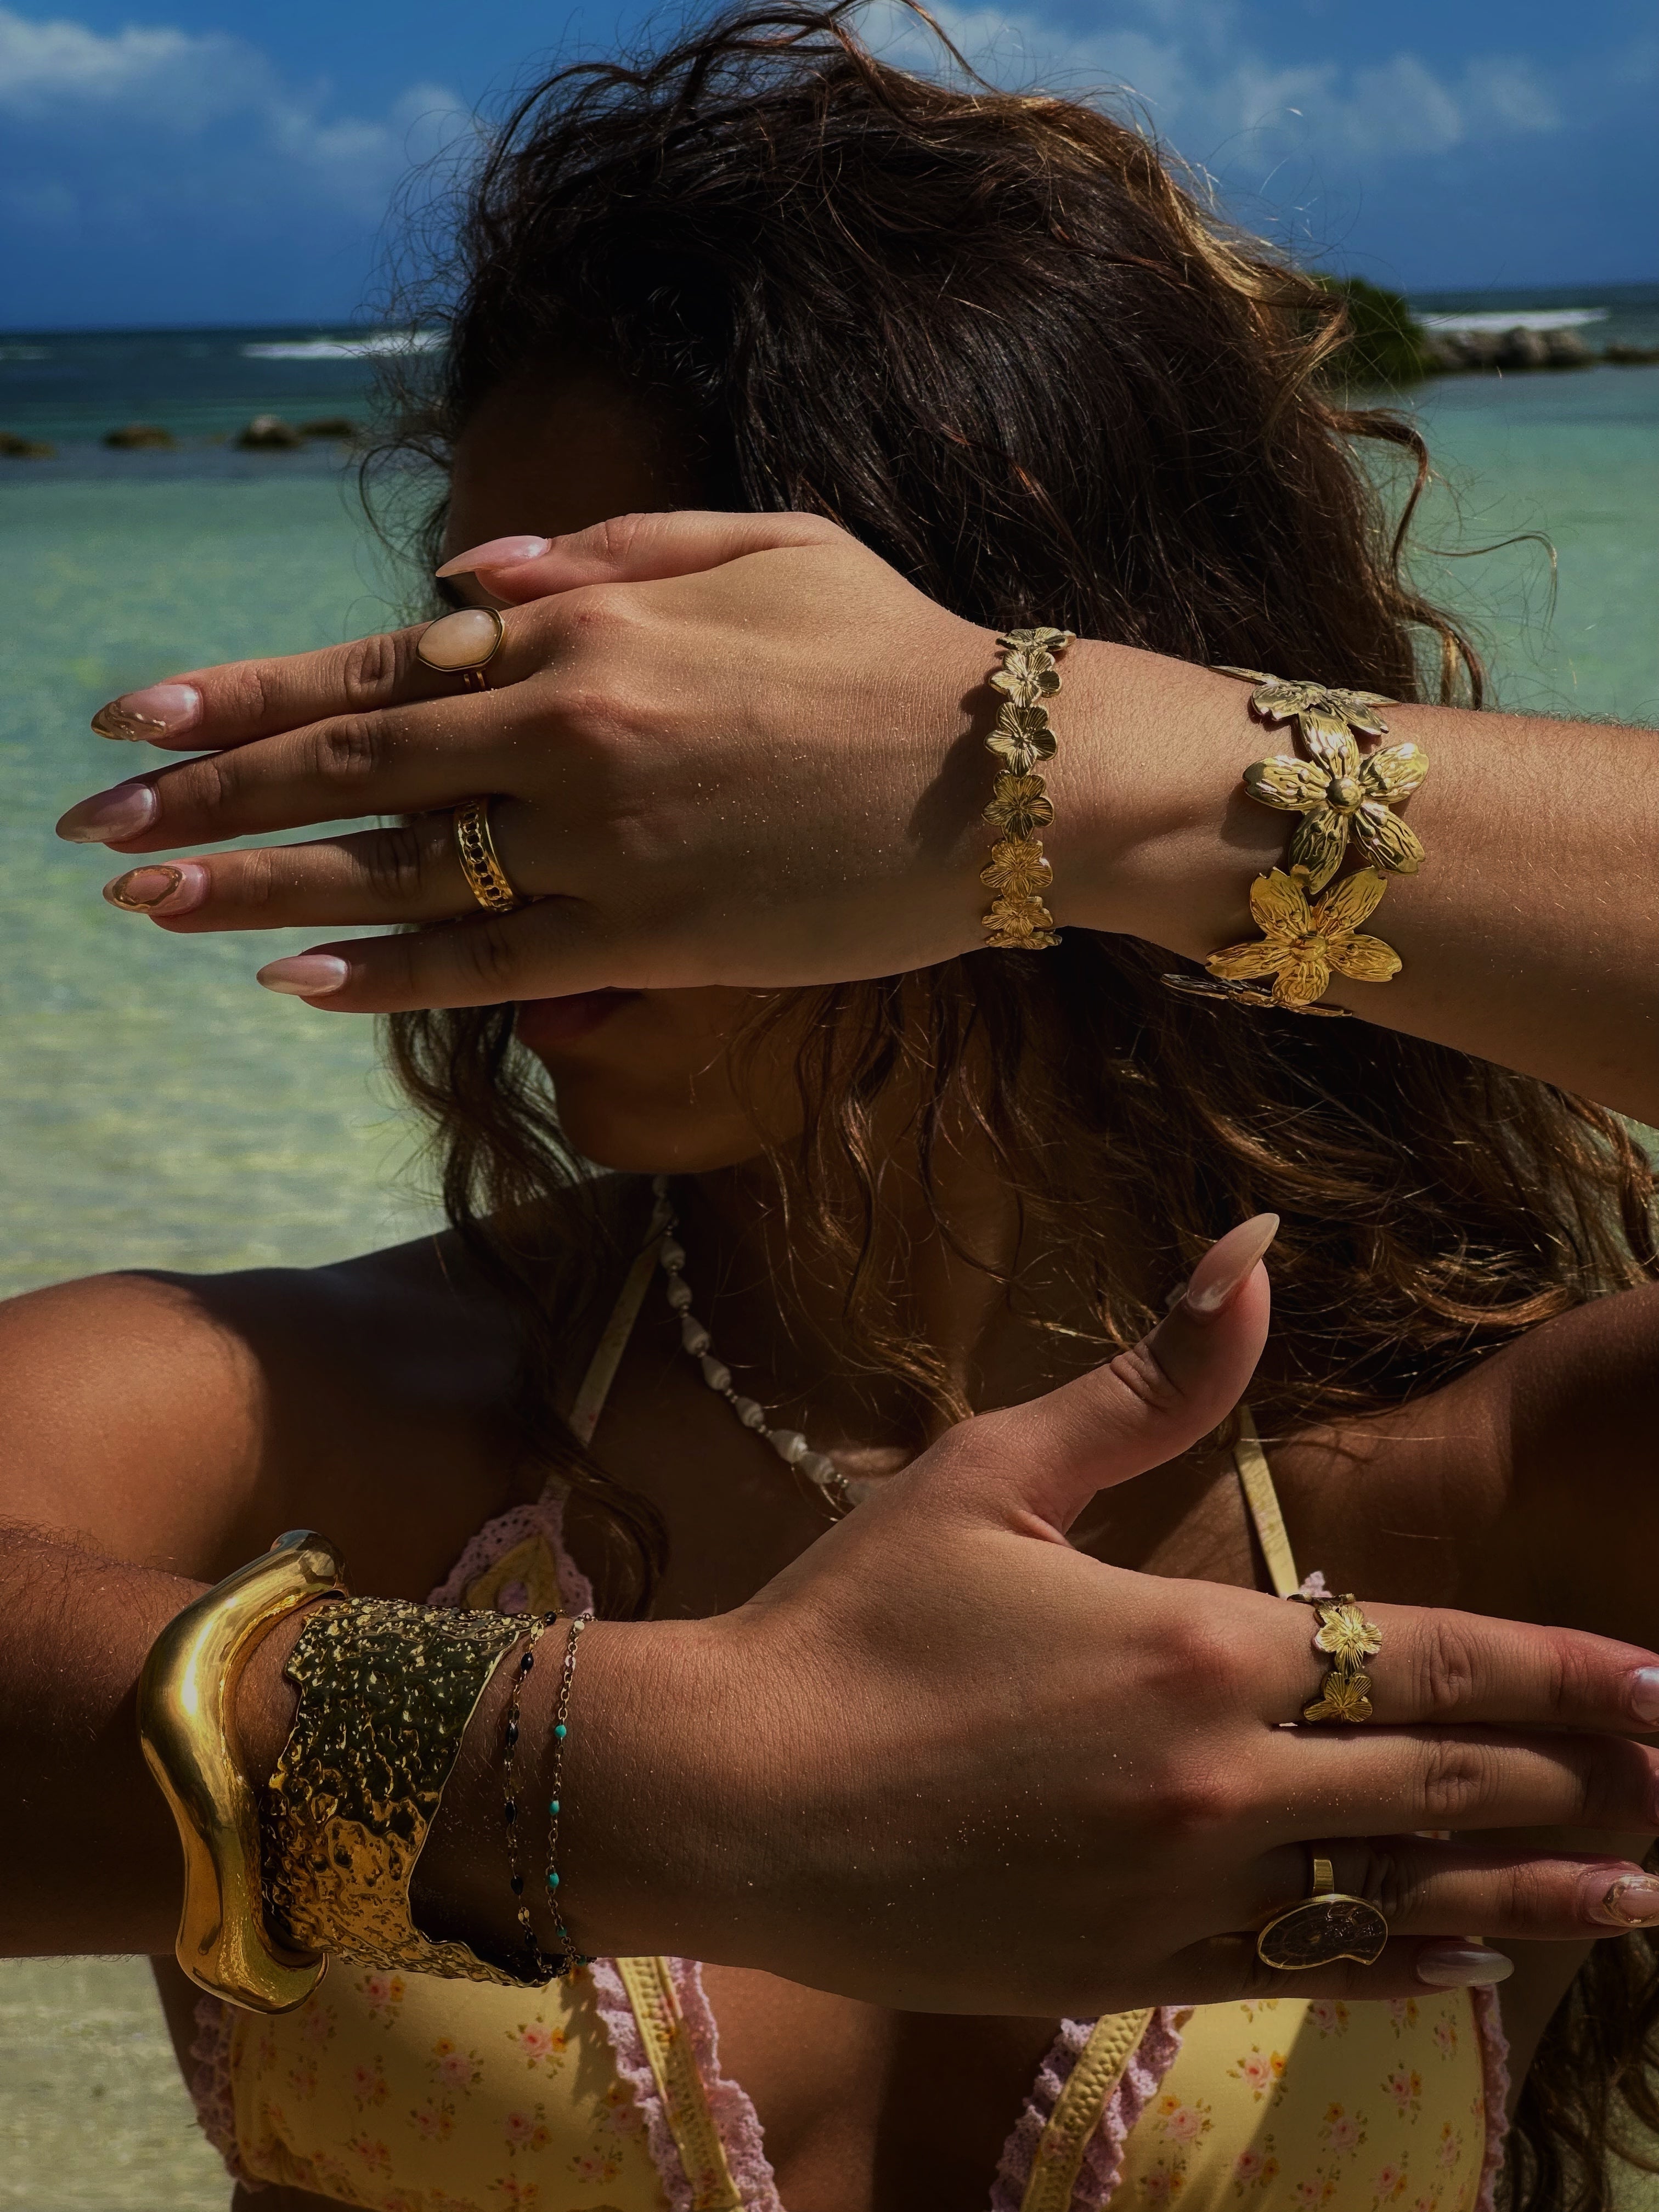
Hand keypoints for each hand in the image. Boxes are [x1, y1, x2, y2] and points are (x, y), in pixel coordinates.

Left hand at [61, 513, 1085, 1010]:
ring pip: (395, 871)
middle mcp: (573, 727)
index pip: (379, 659)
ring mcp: (609, 842)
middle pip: (353, 763)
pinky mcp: (657, 941)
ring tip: (145, 900)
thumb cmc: (899, 650)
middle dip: (207, 793)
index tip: (137, 715)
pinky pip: (491, 966)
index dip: (245, 694)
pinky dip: (385, 975)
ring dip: (256, 889)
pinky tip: (293, 986)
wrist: (1018, 775)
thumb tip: (459, 578)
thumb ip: (604, 553)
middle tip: (92, 819)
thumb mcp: (760, 545)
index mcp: (592, 624)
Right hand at [547, 1218, 1658, 2012]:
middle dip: (1576, 1776)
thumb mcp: (993, 1471)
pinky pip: (1305, 1979)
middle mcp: (1219, 1784)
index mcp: (1197, 1647)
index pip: (1430, 1659)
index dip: (1559, 1674)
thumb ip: (1149, 1376)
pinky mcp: (1128, 1974)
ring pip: (1402, 1897)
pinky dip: (1404, 1969)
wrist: (734, 1794)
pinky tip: (1473, 1968)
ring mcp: (1181, 1898)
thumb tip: (1255, 1246)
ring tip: (1643, 1895)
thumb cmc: (853, 1618)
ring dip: (1534, 1893)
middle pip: (1441, 1781)